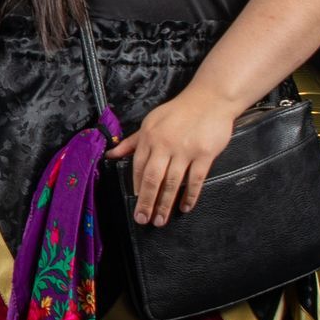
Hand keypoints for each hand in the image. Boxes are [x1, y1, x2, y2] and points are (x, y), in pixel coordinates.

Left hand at [107, 83, 237, 226]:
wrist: (209, 99)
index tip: (135, 203)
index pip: (138, 167)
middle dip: (146, 202)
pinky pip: (195, 180)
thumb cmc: (178, 112)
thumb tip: (110, 154)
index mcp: (149, 138)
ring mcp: (185, 150)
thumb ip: (132, 142)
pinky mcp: (204, 154)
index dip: (136, 187)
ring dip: (165, 204)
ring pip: (172, 182)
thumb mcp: (150, 123)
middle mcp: (164, 145)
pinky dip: (190, 196)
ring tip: (160, 220)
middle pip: (152, 178)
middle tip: (142, 220)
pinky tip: (185, 207)